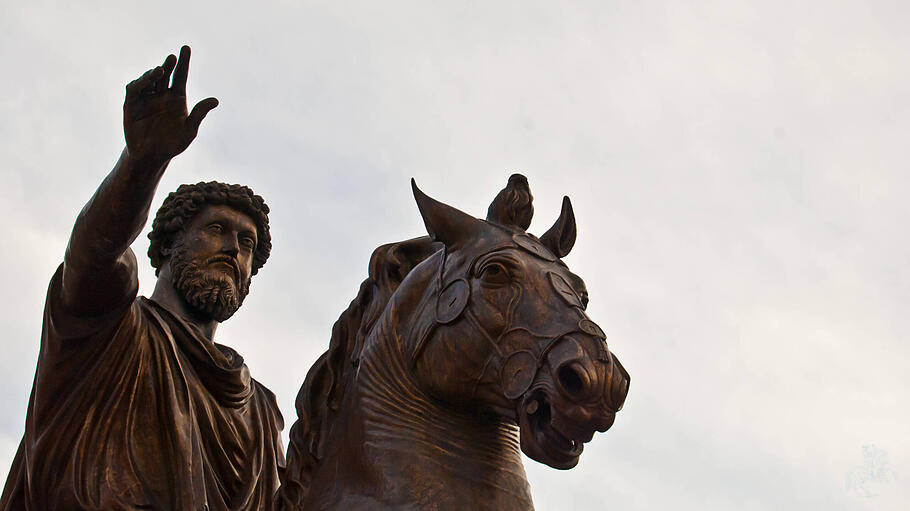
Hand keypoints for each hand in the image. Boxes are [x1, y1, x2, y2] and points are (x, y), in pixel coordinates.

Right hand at [123, 45, 217, 164]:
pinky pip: (133, 90)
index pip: (180, 76)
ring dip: (152, 74)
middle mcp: (161, 95)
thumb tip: (215, 100)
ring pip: (148, 80)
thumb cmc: (173, 143)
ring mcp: (146, 98)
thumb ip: (199, 114)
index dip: (183, 63)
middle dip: (168, 65)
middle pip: (165, 75)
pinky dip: (138, 83)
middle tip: (172, 58)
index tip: (186, 48)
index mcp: (177, 98)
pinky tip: (145, 81)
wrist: (152, 156)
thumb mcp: (190, 130)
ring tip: (159, 71)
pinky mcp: (131, 105)